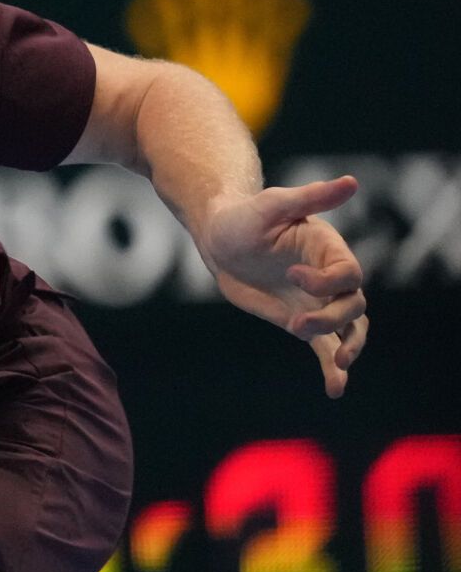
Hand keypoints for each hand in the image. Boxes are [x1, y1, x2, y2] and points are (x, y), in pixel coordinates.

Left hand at [198, 175, 369, 398]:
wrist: (220, 236)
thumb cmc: (245, 215)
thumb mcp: (272, 204)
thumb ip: (311, 198)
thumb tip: (351, 182)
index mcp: (330, 250)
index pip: (348, 274)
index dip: (327, 281)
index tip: (292, 274)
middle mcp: (330, 278)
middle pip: (351, 306)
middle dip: (331, 319)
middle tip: (297, 324)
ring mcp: (317, 300)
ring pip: (347, 330)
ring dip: (347, 349)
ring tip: (339, 366)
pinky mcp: (299, 318)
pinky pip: (323, 346)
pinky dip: (332, 368)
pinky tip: (336, 389)